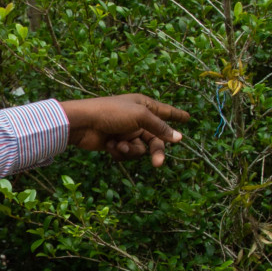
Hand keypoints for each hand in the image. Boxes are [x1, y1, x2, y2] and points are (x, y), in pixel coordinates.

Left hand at [58, 94, 189, 165]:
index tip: (188, 118)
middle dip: (156, 151)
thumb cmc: (111, 112)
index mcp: (144, 106)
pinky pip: (126, 153)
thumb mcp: (140, 116)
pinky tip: (109, 145)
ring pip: (140, 149)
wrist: (83, 123)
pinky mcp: (115, 143)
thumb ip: (159, 127)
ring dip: (131, 149)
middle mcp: (137, 119)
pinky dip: (119, 151)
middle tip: (158, 163)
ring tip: (119, 144)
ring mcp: (126, 132)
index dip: (176, 115)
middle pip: (155, 139)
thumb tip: (178, 137)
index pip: (165, 111)